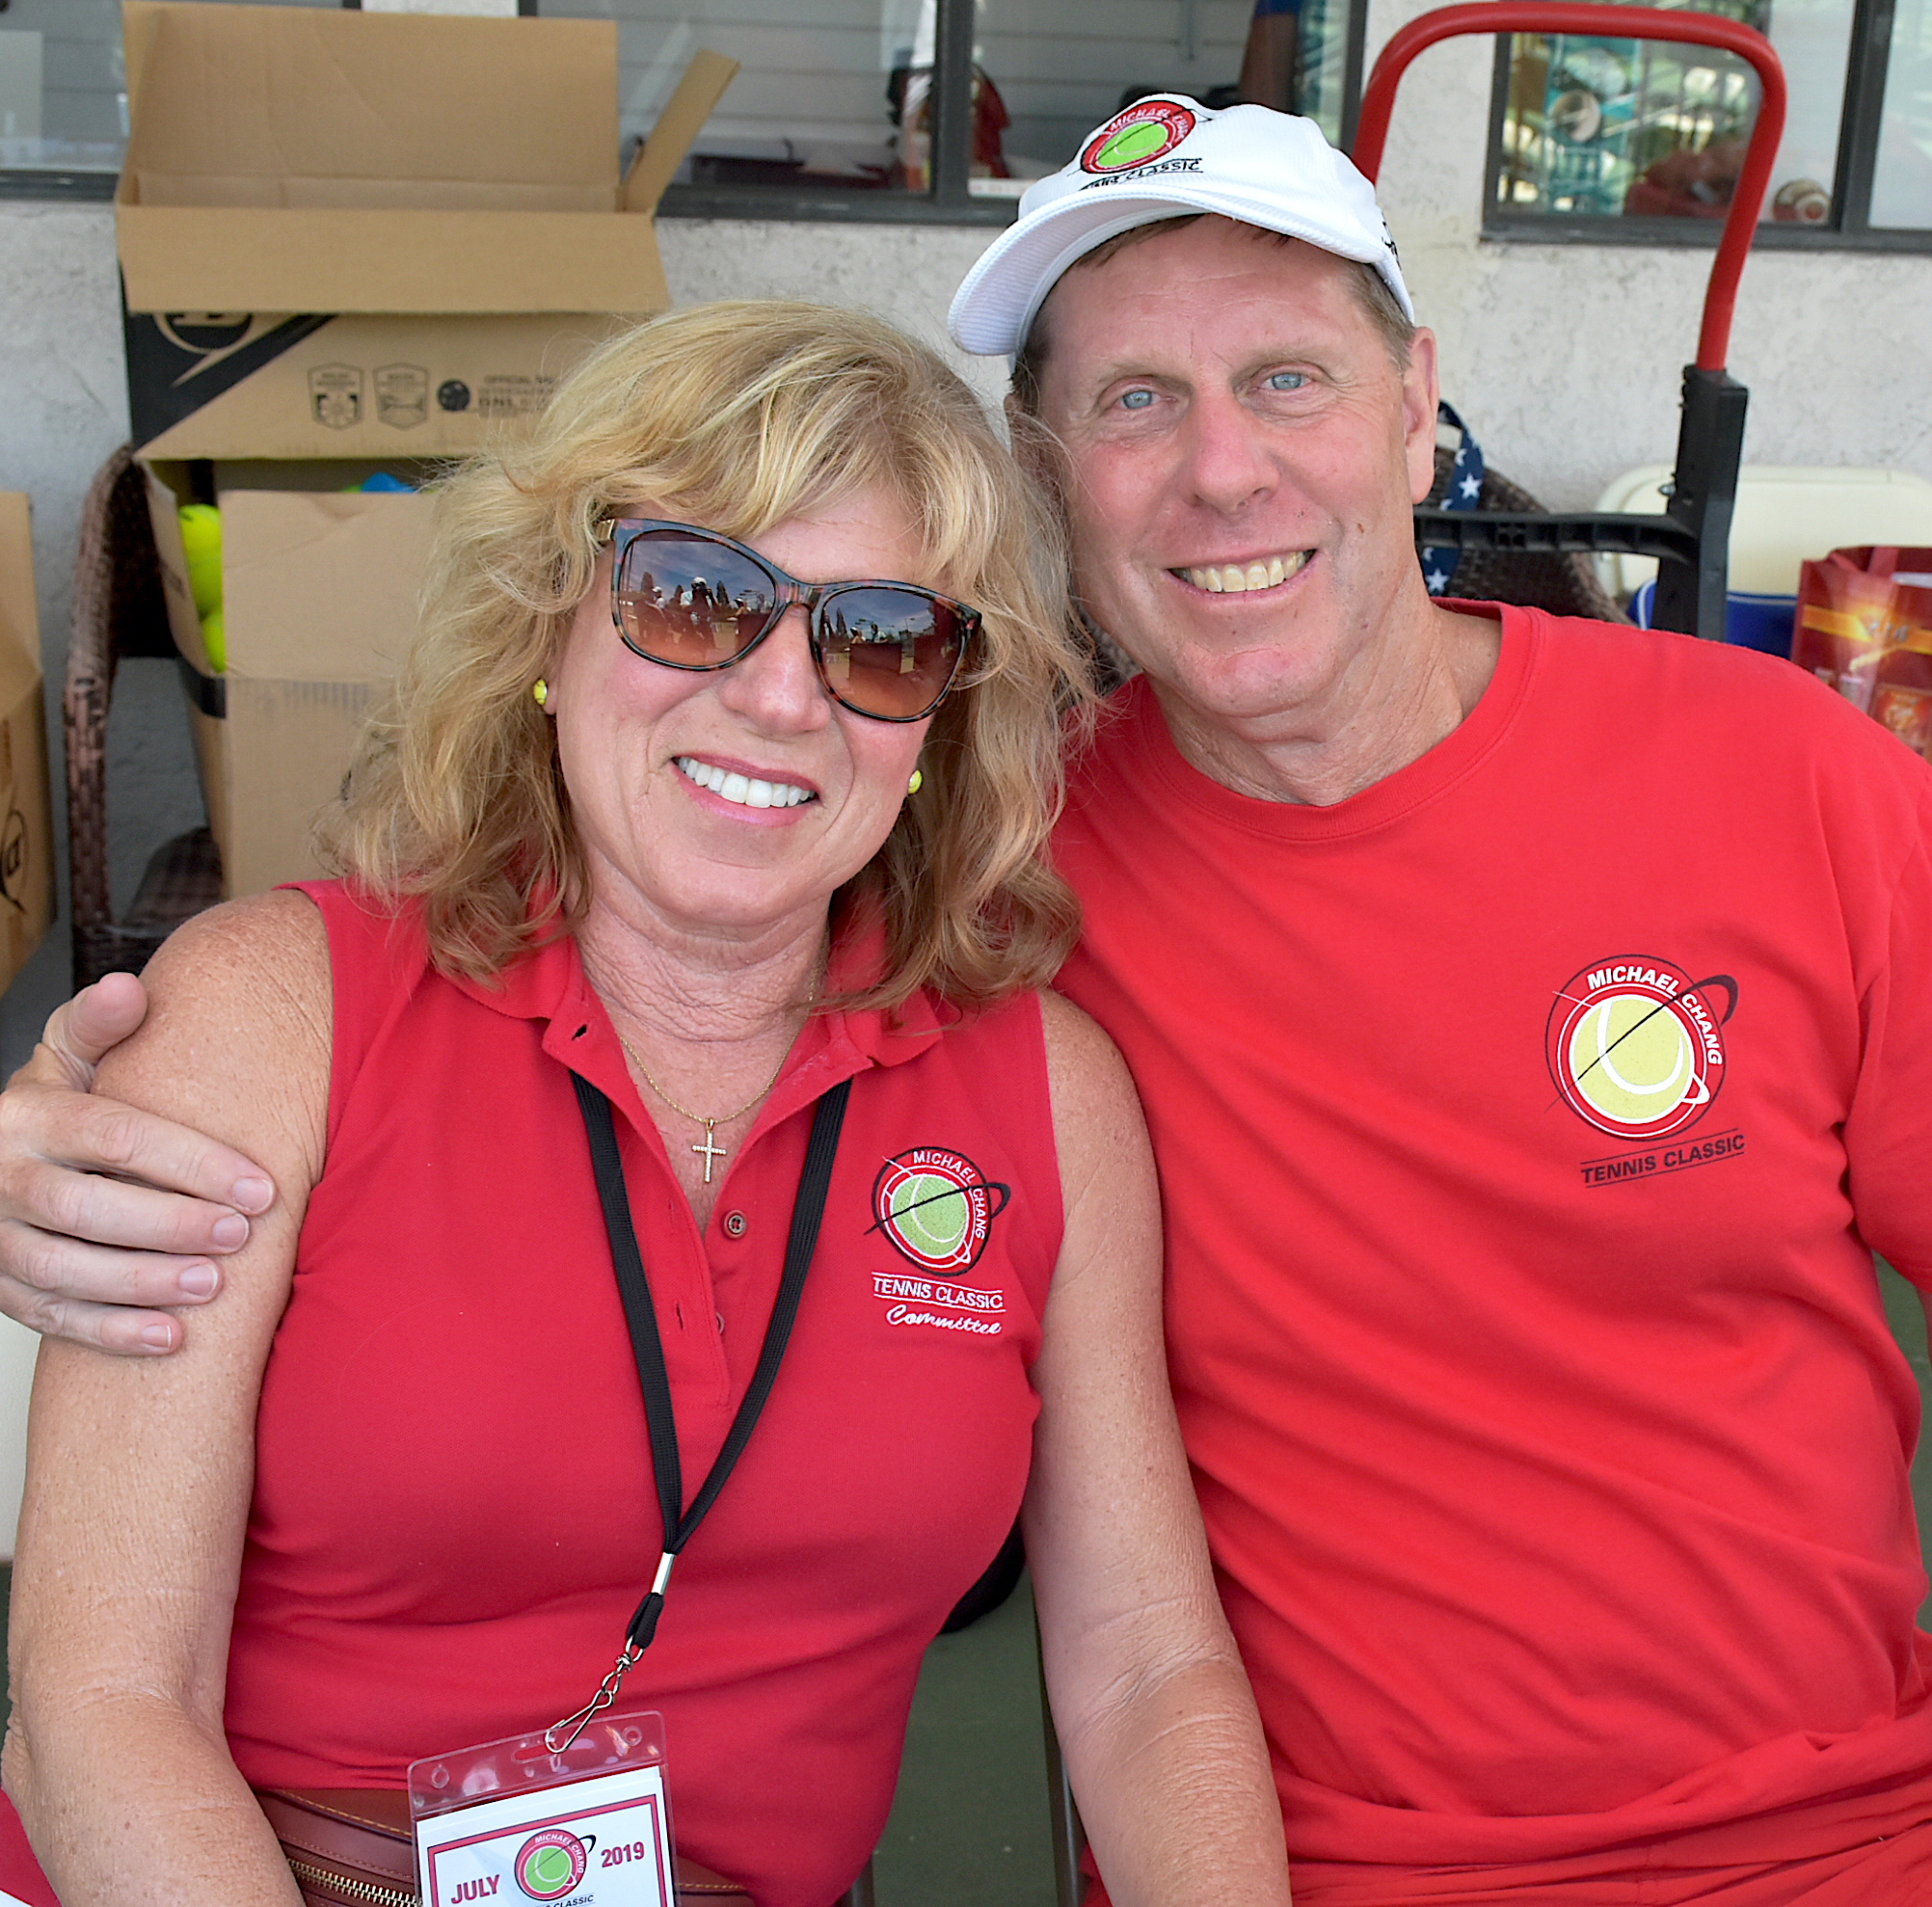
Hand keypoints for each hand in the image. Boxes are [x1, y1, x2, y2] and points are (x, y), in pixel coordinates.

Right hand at [0, 973, 274, 1353]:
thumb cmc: (55, 1104)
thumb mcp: (68, 1057)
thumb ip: (99, 1027)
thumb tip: (126, 988)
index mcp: (30, 1116)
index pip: (115, 1137)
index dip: (192, 1163)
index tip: (261, 1187)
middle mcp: (3, 1176)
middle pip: (87, 1207)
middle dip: (170, 1224)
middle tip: (239, 1235)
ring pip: (64, 1268)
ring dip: (142, 1282)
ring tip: (212, 1285)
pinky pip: (49, 1317)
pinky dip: (109, 1332)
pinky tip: (170, 1338)